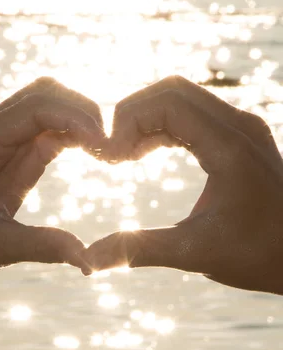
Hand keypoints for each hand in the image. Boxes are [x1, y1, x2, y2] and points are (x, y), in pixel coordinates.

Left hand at [0, 78, 103, 337]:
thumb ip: (43, 247)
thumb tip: (87, 260)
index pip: (35, 109)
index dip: (75, 118)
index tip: (105, 143)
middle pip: (43, 94)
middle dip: (81, 110)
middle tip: (112, 142)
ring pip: (46, 107)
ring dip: (78, 119)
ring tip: (107, 146)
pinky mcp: (9, 156)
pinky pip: (45, 132)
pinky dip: (71, 136)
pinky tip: (93, 151)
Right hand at [85, 76, 282, 294]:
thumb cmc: (259, 255)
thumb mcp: (194, 253)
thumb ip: (139, 249)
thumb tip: (90, 258)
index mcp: (229, 147)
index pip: (167, 101)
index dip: (127, 120)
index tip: (108, 158)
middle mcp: (238, 127)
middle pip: (171, 91)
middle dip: (131, 116)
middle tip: (110, 155)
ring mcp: (241, 130)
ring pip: (182, 100)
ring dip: (146, 121)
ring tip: (122, 157)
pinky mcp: (239, 141)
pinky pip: (193, 117)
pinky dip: (163, 129)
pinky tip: (144, 154)